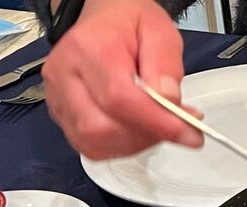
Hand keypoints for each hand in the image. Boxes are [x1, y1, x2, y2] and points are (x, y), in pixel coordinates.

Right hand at [42, 0, 202, 159]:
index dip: (156, 123)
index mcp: (89, 48)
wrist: (104, 19)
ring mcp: (57, 96)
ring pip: (93, 141)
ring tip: (156, 125)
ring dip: (134, 144)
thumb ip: (166, 65)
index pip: (119, 99)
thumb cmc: (129, 24)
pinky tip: (137, 131)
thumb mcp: (159, 31)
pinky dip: (118, 146)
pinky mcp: (60, 112)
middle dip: (146, 136)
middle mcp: (64, 74)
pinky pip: (88, 145)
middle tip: (176, 127)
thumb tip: (168, 100)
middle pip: (101, 127)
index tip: (189, 134)